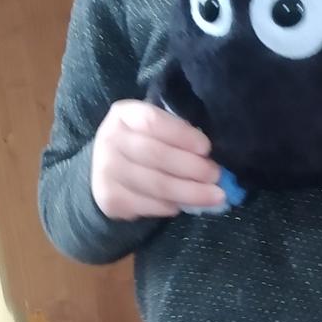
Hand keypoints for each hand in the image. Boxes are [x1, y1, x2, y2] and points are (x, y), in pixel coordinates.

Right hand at [90, 101, 224, 218]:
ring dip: (190, 192)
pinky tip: (182, 205)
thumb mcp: (155, 129)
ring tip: (213, 195)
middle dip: (192, 167)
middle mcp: (110, 139)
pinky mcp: (109, 198)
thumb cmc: (142, 145)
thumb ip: (177, 135)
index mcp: (124, 115)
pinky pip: (148, 205)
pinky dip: (170, 206)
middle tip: (215, 175)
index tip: (206, 148)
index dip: (182, 135)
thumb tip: (208, 156)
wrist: (106, 171)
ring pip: (156, 184)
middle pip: (156, 155)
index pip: (153, 122)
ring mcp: (106, 170)